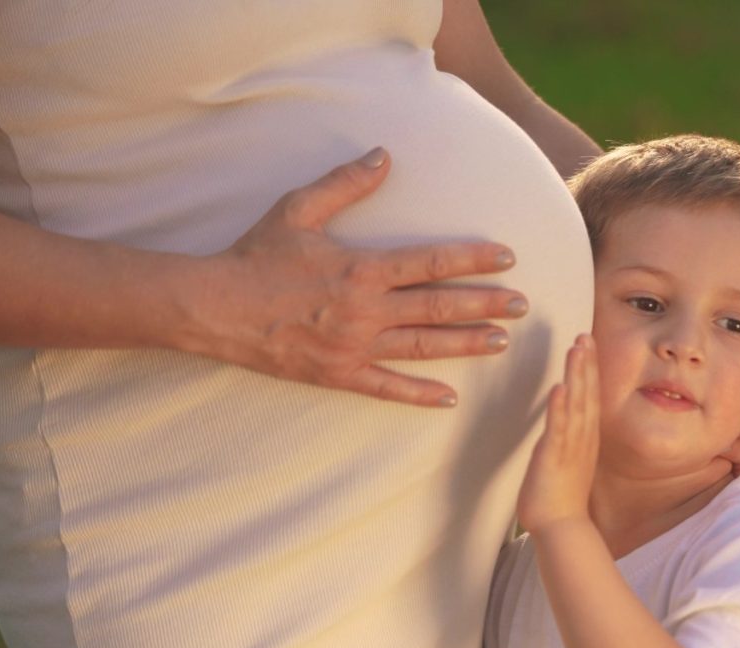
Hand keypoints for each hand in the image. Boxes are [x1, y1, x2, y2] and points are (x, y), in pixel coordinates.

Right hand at [182, 148, 528, 406]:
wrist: (215, 308)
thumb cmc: (257, 256)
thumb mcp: (299, 208)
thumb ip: (346, 184)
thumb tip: (385, 156)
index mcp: (362, 268)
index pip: (432, 262)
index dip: (473, 259)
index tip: (507, 258)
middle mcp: (366, 311)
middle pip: (438, 307)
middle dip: (486, 305)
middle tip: (524, 306)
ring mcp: (354, 347)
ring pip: (423, 347)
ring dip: (465, 345)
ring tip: (501, 344)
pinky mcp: (338, 375)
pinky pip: (386, 389)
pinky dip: (418, 395)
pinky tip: (449, 399)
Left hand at [516, 335, 599, 534]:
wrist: (561, 527)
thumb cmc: (560, 497)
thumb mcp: (566, 459)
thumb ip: (566, 438)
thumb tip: (562, 421)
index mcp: (584, 437)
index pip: (589, 395)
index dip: (589, 368)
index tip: (587, 342)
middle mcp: (581, 438)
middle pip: (587, 393)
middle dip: (586, 363)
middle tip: (586, 334)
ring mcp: (570, 447)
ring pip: (576, 404)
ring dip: (577, 376)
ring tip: (577, 349)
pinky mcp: (555, 458)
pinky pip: (559, 429)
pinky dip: (560, 408)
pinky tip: (560, 388)